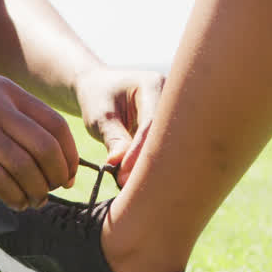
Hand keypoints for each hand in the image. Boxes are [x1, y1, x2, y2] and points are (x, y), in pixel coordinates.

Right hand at [0, 74, 78, 209]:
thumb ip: (11, 115)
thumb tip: (47, 150)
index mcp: (6, 91)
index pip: (55, 124)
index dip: (69, 155)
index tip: (67, 176)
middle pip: (45, 147)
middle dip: (55, 177)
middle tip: (52, 192)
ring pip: (23, 166)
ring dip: (35, 191)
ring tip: (32, 202)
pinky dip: (13, 196)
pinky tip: (14, 203)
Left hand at [73, 67, 164, 186]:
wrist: (99, 88)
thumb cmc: (97, 98)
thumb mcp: (100, 117)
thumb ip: (113, 139)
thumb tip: (122, 168)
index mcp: (153, 85)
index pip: (150, 123)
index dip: (138, 151)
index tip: (123, 174)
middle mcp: (170, 98)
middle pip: (165, 136)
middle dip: (149, 162)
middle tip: (129, 185)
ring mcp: (173, 114)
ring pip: (167, 146)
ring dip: (151, 167)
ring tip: (132, 186)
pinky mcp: (170, 129)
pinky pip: (163, 150)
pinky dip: (151, 165)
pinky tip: (138, 181)